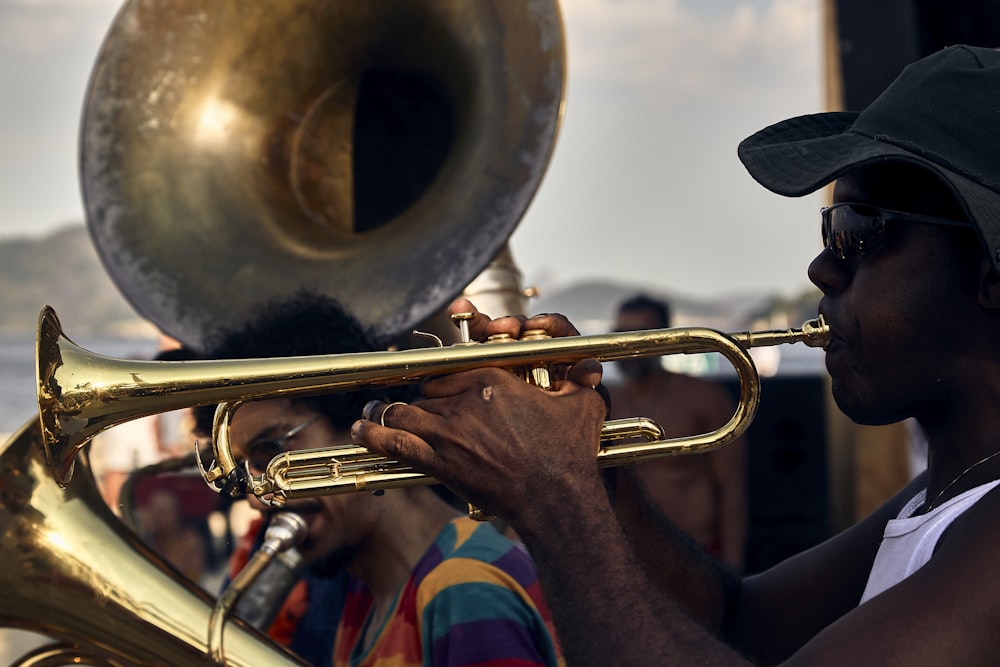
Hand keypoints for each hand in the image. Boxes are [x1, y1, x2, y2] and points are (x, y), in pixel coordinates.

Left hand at [351, 299, 607, 525]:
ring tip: (376, 413)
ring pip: (406, 412)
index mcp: (493, 380)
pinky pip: (393, 442)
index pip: (451, 370)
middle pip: (427, 391)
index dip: (442, 379)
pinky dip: (371, 434)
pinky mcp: (439, 461)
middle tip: (417, 408)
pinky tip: (358, 430)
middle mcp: (465, 400)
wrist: (556, 498)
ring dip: (392, 414)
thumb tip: (589, 364)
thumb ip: (579, 377)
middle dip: (421, 400)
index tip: (439, 385)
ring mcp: (449, 431)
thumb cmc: (570, 452)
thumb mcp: (582, 404)